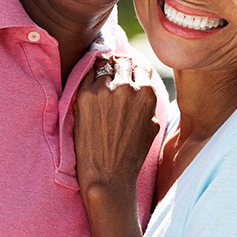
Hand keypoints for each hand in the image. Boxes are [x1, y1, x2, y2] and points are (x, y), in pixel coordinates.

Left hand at [74, 56, 159, 190]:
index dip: (133, 68)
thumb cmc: (131, 154)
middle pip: (122, 61)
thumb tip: (142, 83)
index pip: (140, 65)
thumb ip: (149, 101)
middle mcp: (127, 87)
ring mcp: (104, 89)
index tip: (126, 71)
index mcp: (146, 93)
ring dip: (104, 67)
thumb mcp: (152, 125)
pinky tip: (89, 79)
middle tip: (112, 70)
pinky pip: (87, 72)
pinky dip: (89, 73)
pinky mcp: (85, 95)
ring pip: (104, 63)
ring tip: (100, 73)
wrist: (108, 176)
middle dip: (119, 65)